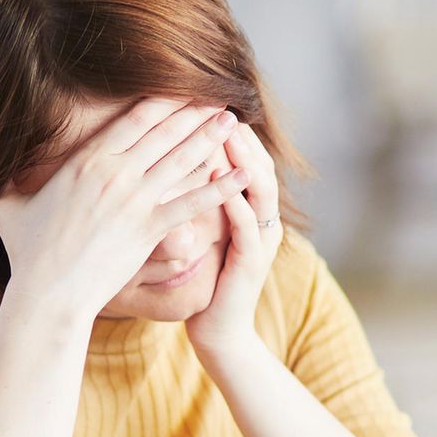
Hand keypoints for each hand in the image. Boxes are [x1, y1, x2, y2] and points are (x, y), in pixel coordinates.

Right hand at [0, 98, 249, 319]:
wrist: (48, 293)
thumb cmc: (27, 253)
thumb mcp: (8, 206)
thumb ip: (10, 182)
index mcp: (85, 160)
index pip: (133, 120)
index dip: (162, 101)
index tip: (182, 90)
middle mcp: (113, 173)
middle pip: (164, 132)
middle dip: (193, 112)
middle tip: (220, 97)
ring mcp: (134, 200)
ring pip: (181, 159)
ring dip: (211, 137)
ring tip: (234, 120)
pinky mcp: (150, 228)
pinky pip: (192, 202)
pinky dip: (221, 187)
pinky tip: (244, 173)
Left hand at [185, 123, 282, 354]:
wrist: (217, 333)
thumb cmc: (204, 282)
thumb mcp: (202, 232)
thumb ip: (198, 199)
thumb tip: (173, 161)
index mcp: (251, 212)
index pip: (245, 160)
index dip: (230, 132)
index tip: (205, 103)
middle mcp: (263, 222)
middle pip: (259, 166)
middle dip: (240, 136)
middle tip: (219, 105)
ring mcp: (261, 243)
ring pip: (261, 191)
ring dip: (244, 161)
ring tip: (225, 134)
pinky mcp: (250, 265)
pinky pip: (248, 228)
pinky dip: (235, 203)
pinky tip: (217, 182)